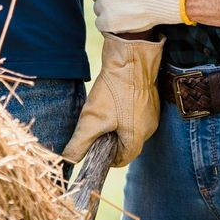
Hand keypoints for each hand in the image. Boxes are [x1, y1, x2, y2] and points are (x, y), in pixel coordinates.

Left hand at [61, 34, 163, 166]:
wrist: (131, 58)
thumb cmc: (114, 90)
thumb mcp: (92, 119)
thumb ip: (80, 144)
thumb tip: (67, 162)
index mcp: (138, 137)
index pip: (121, 160)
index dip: (104, 156)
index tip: (92, 144)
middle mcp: (149, 128)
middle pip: (126, 144)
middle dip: (109, 139)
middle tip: (94, 125)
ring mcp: (151, 112)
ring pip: (130, 127)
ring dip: (115, 124)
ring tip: (102, 110)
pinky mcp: (150, 99)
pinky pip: (135, 113)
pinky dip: (123, 111)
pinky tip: (112, 99)